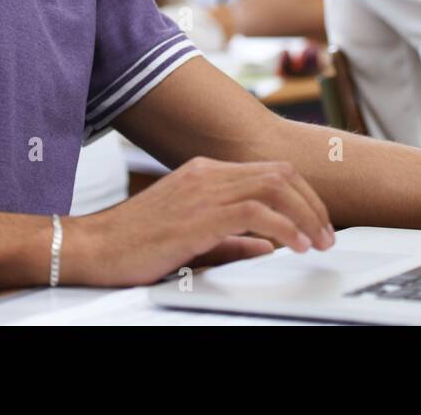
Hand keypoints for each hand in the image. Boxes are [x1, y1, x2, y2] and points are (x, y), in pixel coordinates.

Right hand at [61, 156, 333, 286]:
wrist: (91, 248)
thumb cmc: (133, 245)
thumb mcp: (191, 237)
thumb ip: (231, 238)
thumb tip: (267, 244)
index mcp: (205, 172)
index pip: (269, 172)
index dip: (301, 196)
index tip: (317, 222)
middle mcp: (207, 174)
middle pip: (279, 175)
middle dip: (312, 204)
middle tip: (328, 234)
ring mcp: (203, 190)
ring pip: (274, 189)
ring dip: (306, 216)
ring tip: (320, 241)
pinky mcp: (199, 215)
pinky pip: (256, 213)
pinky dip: (286, 228)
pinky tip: (296, 245)